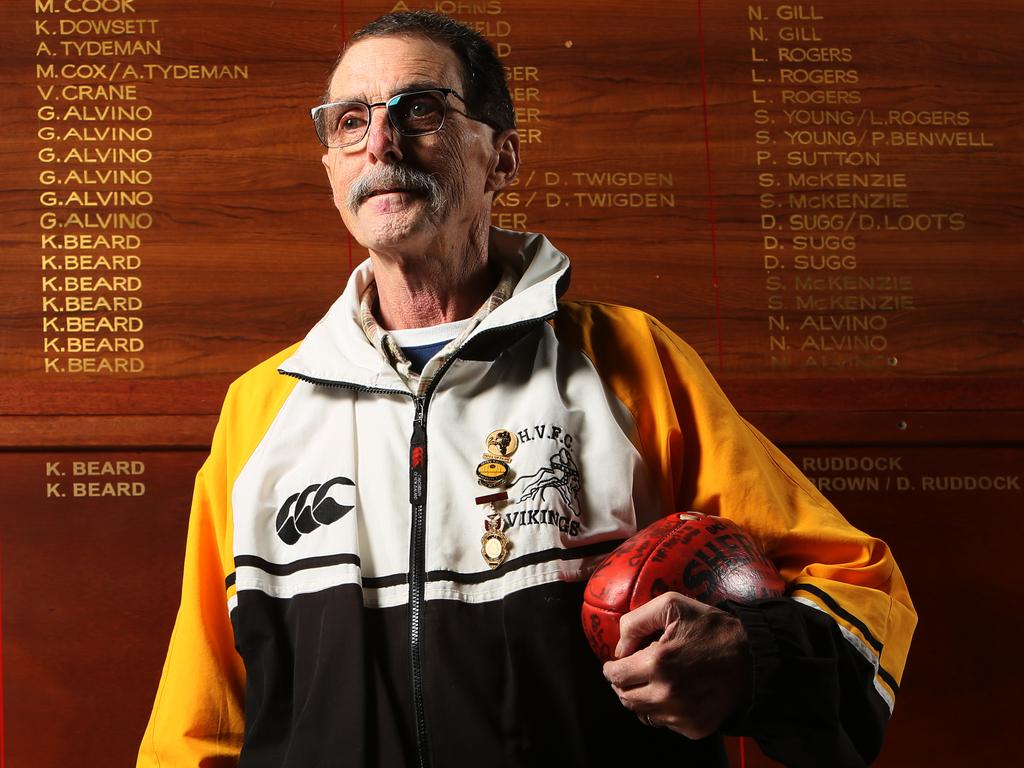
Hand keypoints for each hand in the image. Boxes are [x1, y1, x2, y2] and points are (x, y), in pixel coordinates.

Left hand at [602, 592, 751, 738]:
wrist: (754, 658)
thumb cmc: (713, 629)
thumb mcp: (673, 606)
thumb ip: (636, 621)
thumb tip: (619, 647)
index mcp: (658, 663)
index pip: (616, 676)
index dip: (611, 668)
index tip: (616, 663)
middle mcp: (667, 695)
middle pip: (625, 698)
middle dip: (624, 683)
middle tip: (632, 671)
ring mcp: (682, 716)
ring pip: (643, 713)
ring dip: (642, 697)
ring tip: (655, 680)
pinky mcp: (695, 728)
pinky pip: (666, 723)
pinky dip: (664, 710)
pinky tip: (676, 692)